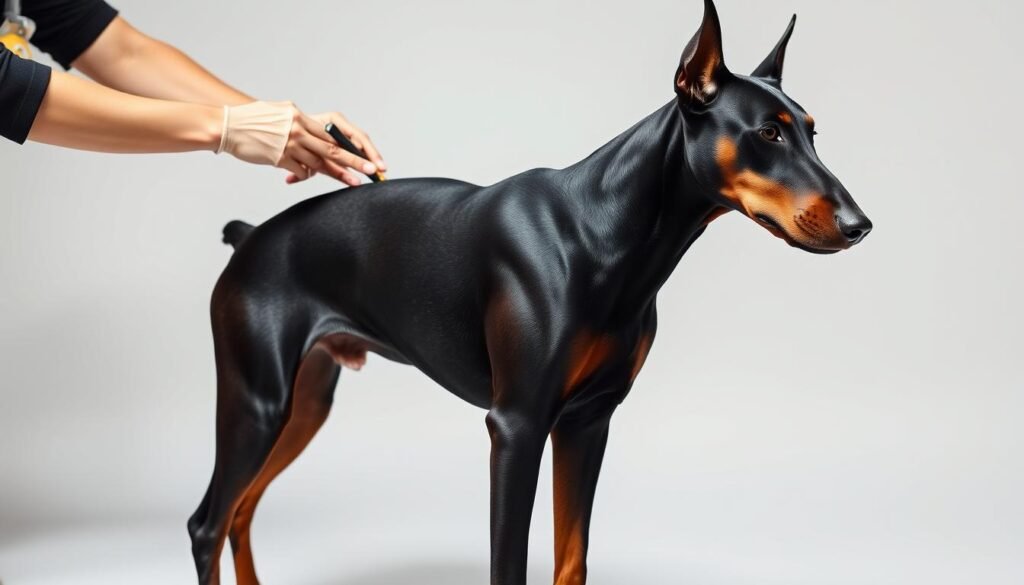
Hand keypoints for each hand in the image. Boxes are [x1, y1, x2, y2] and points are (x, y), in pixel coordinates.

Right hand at [217, 101, 386, 185]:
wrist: (226, 126)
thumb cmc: (252, 121)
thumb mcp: (278, 113)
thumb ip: (298, 122)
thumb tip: (313, 133)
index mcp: (299, 116)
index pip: (330, 134)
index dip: (350, 146)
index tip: (364, 155)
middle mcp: (297, 129)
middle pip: (332, 149)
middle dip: (354, 162)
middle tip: (370, 171)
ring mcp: (288, 145)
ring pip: (319, 163)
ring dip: (338, 175)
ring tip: (353, 183)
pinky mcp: (279, 158)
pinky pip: (300, 170)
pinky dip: (305, 175)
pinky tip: (305, 177)